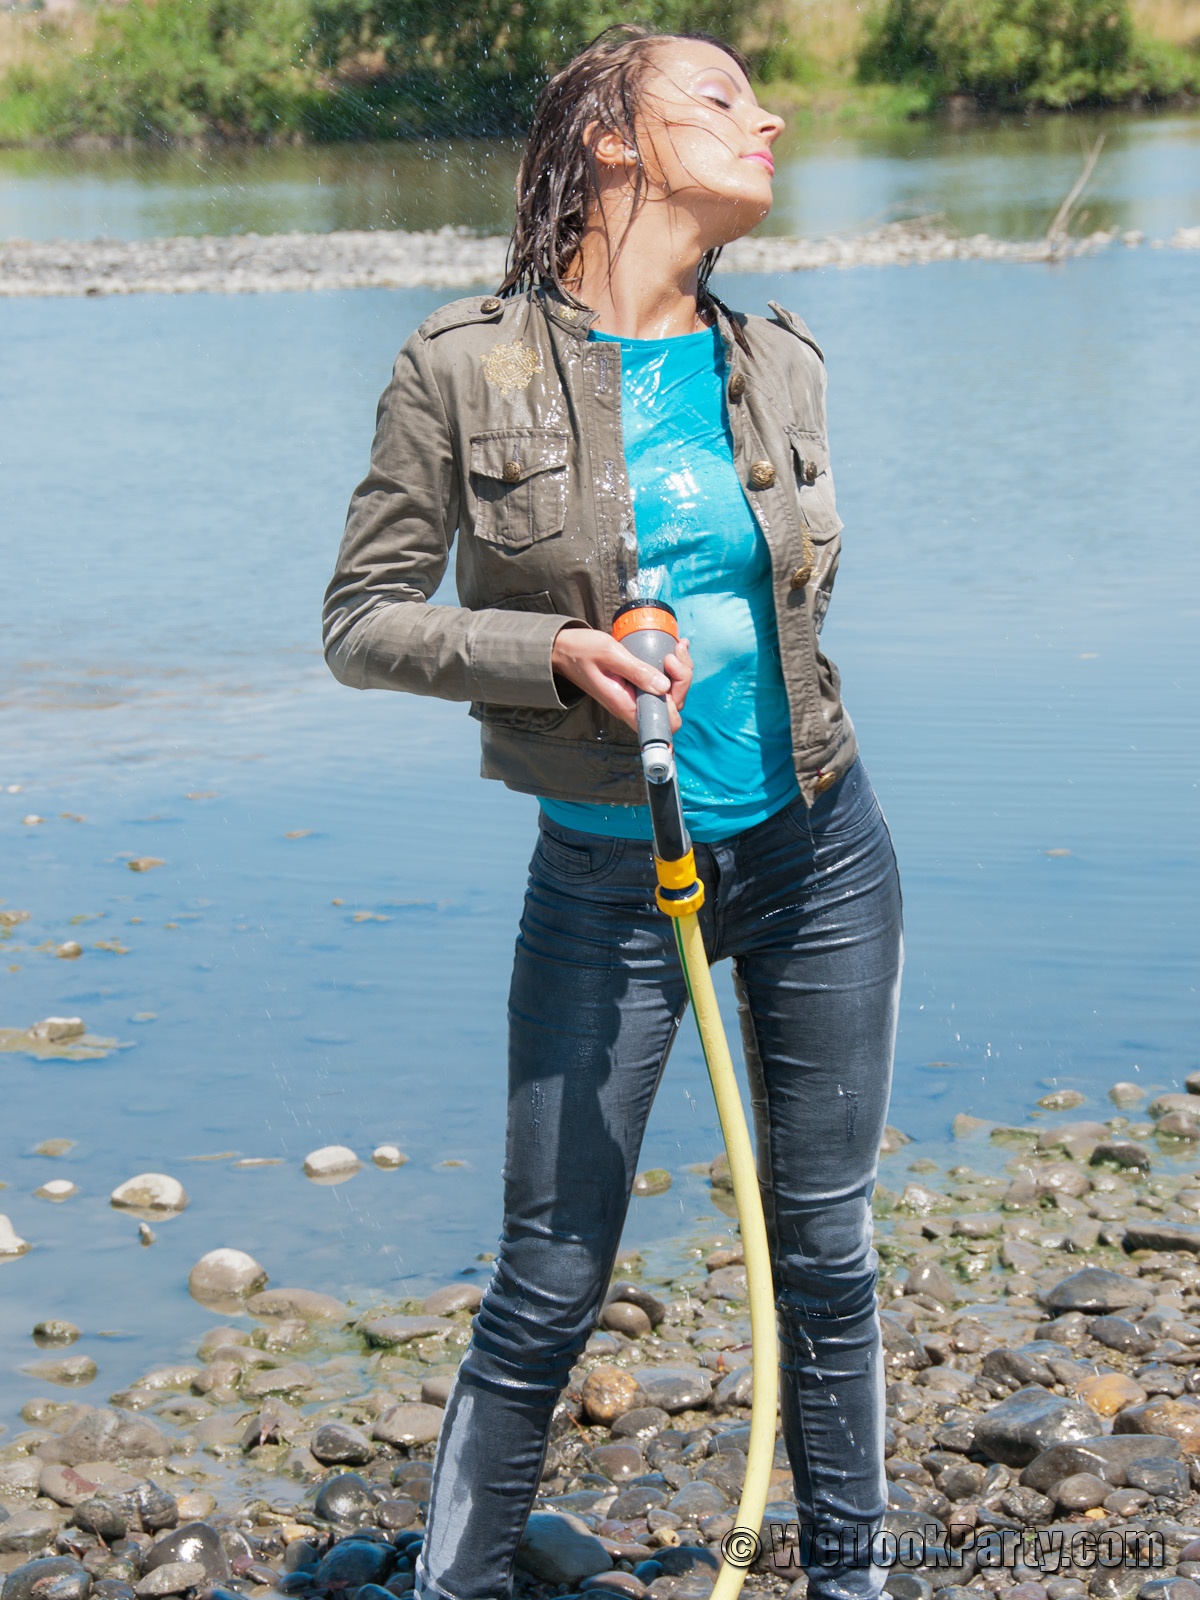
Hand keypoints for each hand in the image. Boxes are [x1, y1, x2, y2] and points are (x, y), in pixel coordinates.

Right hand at [552, 627, 692, 733]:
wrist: (563, 650)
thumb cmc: (581, 651)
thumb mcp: (610, 655)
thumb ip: (636, 671)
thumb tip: (663, 686)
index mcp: (626, 705)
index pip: (664, 722)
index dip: (676, 700)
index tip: (671, 673)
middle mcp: (633, 705)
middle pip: (673, 705)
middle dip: (681, 678)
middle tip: (673, 652)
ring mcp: (636, 696)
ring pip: (670, 693)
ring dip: (679, 670)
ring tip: (676, 646)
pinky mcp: (637, 686)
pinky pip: (662, 683)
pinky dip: (672, 667)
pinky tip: (673, 648)